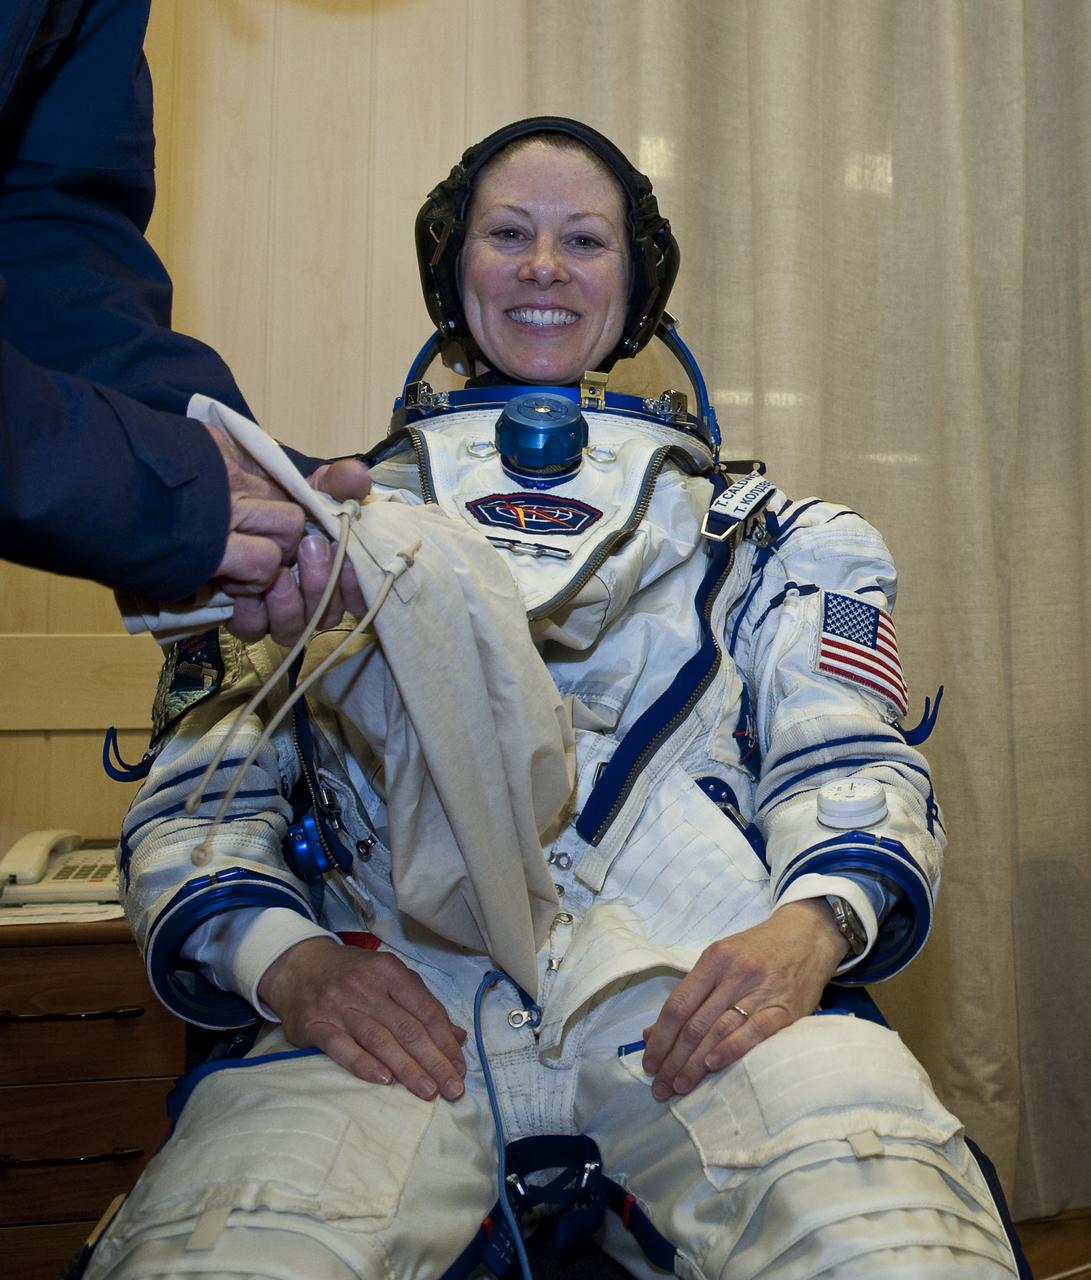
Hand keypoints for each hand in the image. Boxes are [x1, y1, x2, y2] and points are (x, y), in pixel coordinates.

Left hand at [215, 444, 370, 643]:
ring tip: (280, 573)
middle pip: (326, 617)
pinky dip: (252, 612)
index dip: (355, 588)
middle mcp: (311, 601)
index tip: (347, 557)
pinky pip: (253, 630)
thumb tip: (359, 477)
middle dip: (321, 585)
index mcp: (336, 576)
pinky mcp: (246, 617)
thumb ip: (338, 483)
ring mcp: (279, 613)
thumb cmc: (285, 500)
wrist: (240, 502)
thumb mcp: (313, 487)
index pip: (359, 599)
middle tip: (311, 547)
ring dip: (289, 605)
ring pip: (292, 631)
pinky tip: (244, 587)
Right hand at [257, 936, 467, 1101]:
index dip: (445, 1042)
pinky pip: (341, 1047)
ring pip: (379, 1040)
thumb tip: (457, 1036)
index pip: (426, 1010)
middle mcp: (366, 987)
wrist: (298, 965)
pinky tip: (383, 1080)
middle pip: (407, 1028)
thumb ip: (421, 1004)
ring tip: (428, 1092)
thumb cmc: (352, 975)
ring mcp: (339, 1005)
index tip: (460, 1069)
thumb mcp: (389, 978)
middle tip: (453, 1089)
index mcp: (390, 972)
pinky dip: (363, 1064)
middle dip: (434, 1061)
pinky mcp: (315, 1024)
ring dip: (407, 1069)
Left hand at [641, 900, 848, 1100]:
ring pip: (719, 1031)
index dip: (660, 1038)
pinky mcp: (785, 1009)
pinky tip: (713, 1067)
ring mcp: (761, 991)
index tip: (648, 1063)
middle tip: (659, 1087)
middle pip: (695, 1023)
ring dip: (695, 1064)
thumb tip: (652, 1032)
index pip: (678, 1004)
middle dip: (673, 1060)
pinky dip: (731, 1050)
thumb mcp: (721, 959)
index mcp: (714, 960)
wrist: (808, 936)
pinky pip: (755, 1032)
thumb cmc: (758, 950)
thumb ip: (690, 993)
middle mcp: (734, 974)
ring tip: (679, 1087)